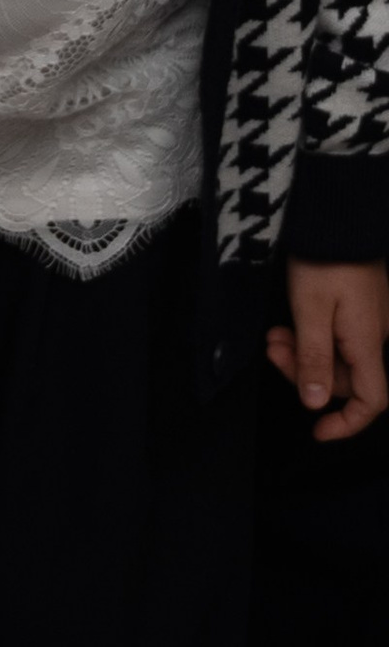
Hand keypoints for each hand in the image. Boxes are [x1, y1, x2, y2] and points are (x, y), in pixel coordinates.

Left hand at [269, 259, 388, 440]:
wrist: (337, 216)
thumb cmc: (325, 258)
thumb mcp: (311, 311)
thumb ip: (314, 359)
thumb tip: (315, 403)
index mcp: (367, 342)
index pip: (371, 400)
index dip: (347, 423)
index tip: (317, 430)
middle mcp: (374, 335)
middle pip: (344, 378)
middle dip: (305, 373)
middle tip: (274, 352)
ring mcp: (367, 319)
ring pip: (335, 355)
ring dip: (302, 352)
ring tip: (275, 335)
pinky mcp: (357, 305)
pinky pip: (335, 333)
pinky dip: (310, 335)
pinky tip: (288, 323)